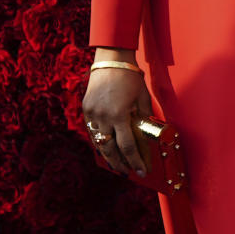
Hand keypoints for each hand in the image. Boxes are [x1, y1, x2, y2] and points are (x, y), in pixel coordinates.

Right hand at [82, 57, 153, 175]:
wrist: (111, 61)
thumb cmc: (131, 78)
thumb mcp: (143, 99)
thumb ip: (145, 118)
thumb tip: (148, 135)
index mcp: (119, 115)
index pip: (127, 146)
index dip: (134, 161)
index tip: (141, 171)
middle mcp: (103, 117)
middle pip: (110, 149)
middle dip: (120, 163)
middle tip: (128, 172)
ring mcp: (92, 113)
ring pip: (99, 142)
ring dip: (108, 155)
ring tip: (117, 165)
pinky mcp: (86, 109)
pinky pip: (93, 131)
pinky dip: (100, 141)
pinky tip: (106, 148)